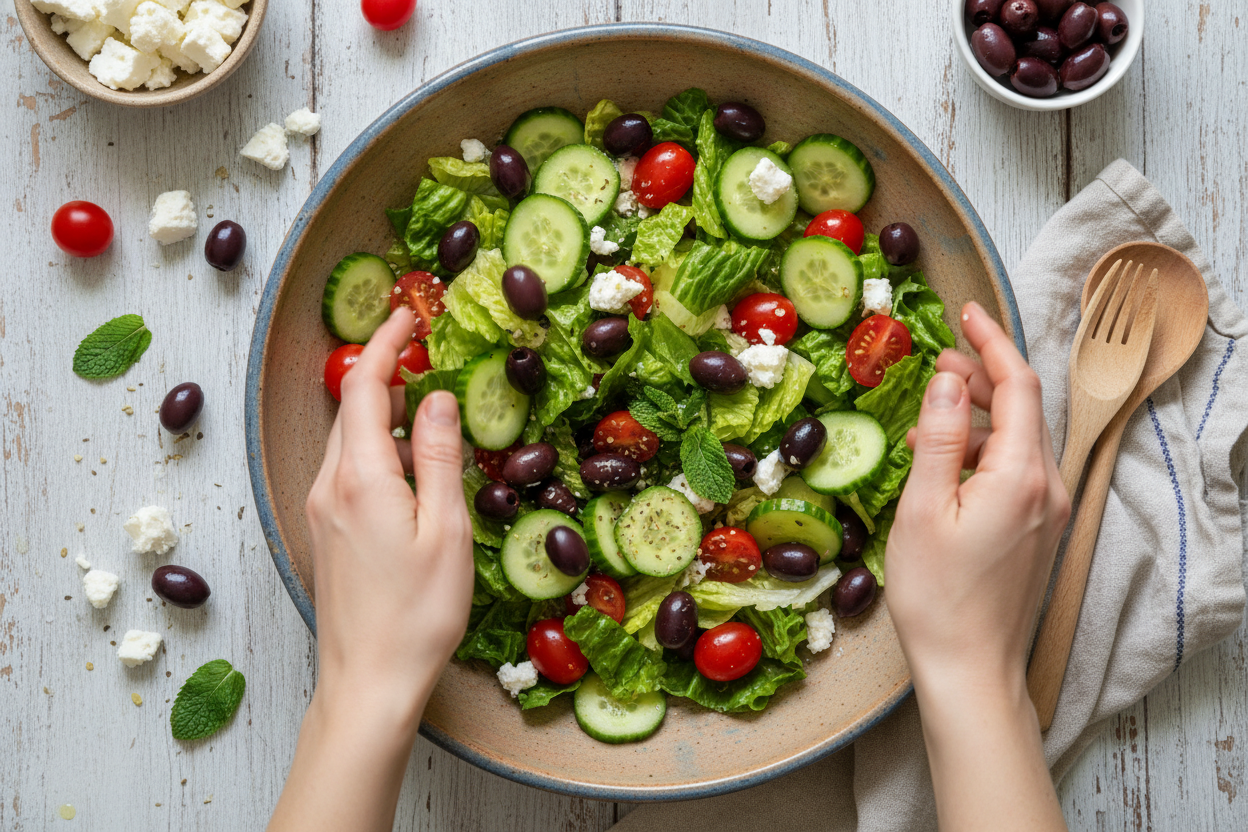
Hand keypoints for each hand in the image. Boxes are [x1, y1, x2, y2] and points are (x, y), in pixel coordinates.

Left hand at [270, 307, 473, 831]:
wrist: (368, 682)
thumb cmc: (417, 614)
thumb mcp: (447, 531)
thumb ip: (443, 457)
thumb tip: (440, 397)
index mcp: (360, 477)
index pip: (367, 386)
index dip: (387, 343)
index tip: (412, 314)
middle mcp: (329, 485)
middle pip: (354, 407)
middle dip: (387, 371)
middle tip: (429, 352)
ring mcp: (321, 510)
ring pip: (350, 439)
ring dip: (385, 412)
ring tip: (431, 406)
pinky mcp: (326, 532)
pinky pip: (348, 469)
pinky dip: (379, 448)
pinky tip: (414, 466)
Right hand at [886, 302, 1069, 831]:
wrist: (970, 668)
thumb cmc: (938, 595)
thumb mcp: (923, 507)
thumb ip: (937, 437)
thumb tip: (942, 381)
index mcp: (1021, 474)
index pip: (1016, 385)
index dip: (991, 343)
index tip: (966, 313)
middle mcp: (1047, 486)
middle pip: (1021, 407)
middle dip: (980, 376)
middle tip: (935, 361)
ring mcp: (1048, 510)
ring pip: (1017, 438)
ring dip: (976, 416)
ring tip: (926, 419)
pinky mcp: (1038, 530)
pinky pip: (1015, 470)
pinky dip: (981, 451)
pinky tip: (943, 463)